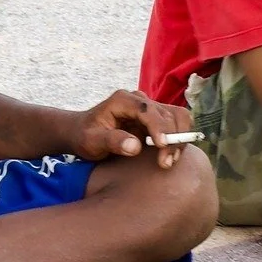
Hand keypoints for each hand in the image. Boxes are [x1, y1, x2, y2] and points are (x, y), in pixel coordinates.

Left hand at [73, 90, 195, 168]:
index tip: (162, 146)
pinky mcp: (156, 119)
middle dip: (171, 138)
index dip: (158, 127)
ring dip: (179, 138)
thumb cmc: (84, 136)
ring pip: (177, 117)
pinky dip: (179, 139)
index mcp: (122, 100)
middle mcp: (139, 100)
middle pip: (167, 114)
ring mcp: (149, 108)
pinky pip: (177, 124)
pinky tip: (171, 156)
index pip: (147, 110)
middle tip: (166, 162)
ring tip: (170, 160)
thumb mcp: (91, 141)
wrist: (82, 133)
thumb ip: (111, 141)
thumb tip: (135, 146)